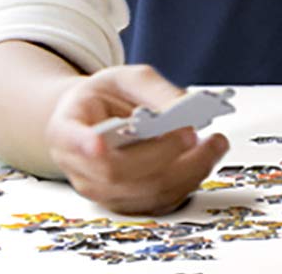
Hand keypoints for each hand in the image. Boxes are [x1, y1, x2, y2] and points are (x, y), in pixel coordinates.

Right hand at [44, 65, 229, 214]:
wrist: (97, 119)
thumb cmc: (107, 98)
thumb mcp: (126, 78)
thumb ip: (154, 89)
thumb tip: (185, 106)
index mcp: (66, 128)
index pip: (70, 140)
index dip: (83, 144)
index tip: (97, 143)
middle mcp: (79, 166)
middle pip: (118, 171)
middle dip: (162, 152)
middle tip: (192, 132)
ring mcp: (102, 190)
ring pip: (145, 192)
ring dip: (187, 170)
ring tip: (214, 143)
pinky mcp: (127, 203)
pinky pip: (161, 202)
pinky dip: (190, 181)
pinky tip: (205, 158)